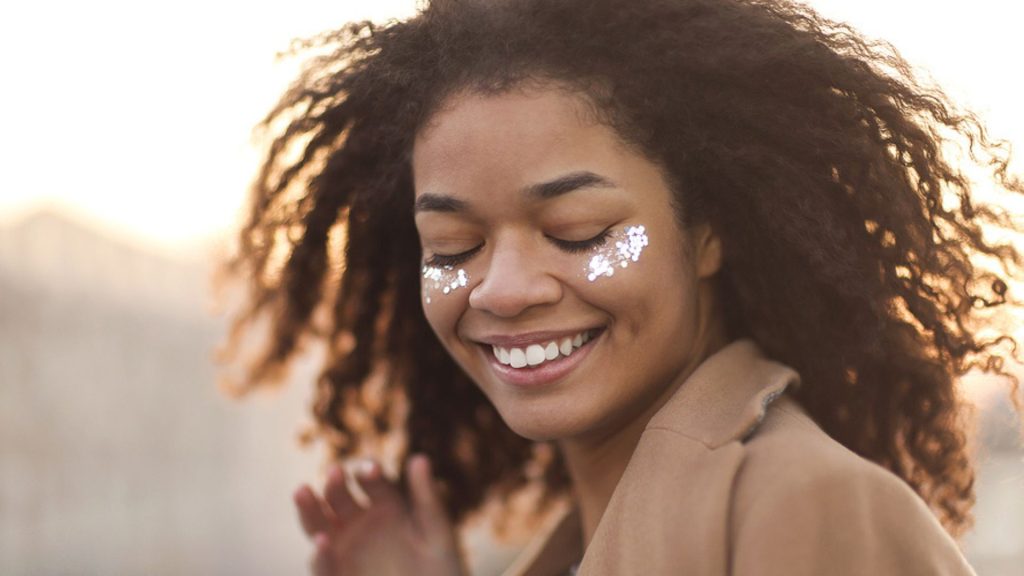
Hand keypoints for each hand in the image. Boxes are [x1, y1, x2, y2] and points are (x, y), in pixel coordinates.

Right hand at [293, 454, 466, 575]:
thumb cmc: (442, 567)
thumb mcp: (437, 533)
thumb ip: (427, 498)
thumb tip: (421, 458)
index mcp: (386, 504)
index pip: (371, 480)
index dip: (369, 472)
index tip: (372, 469)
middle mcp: (360, 521)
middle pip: (338, 496)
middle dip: (335, 484)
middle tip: (335, 472)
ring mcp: (344, 548)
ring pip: (319, 525)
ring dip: (309, 508)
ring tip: (302, 491)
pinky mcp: (336, 575)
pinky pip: (323, 566)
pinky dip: (320, 555)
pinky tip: (323, 541)